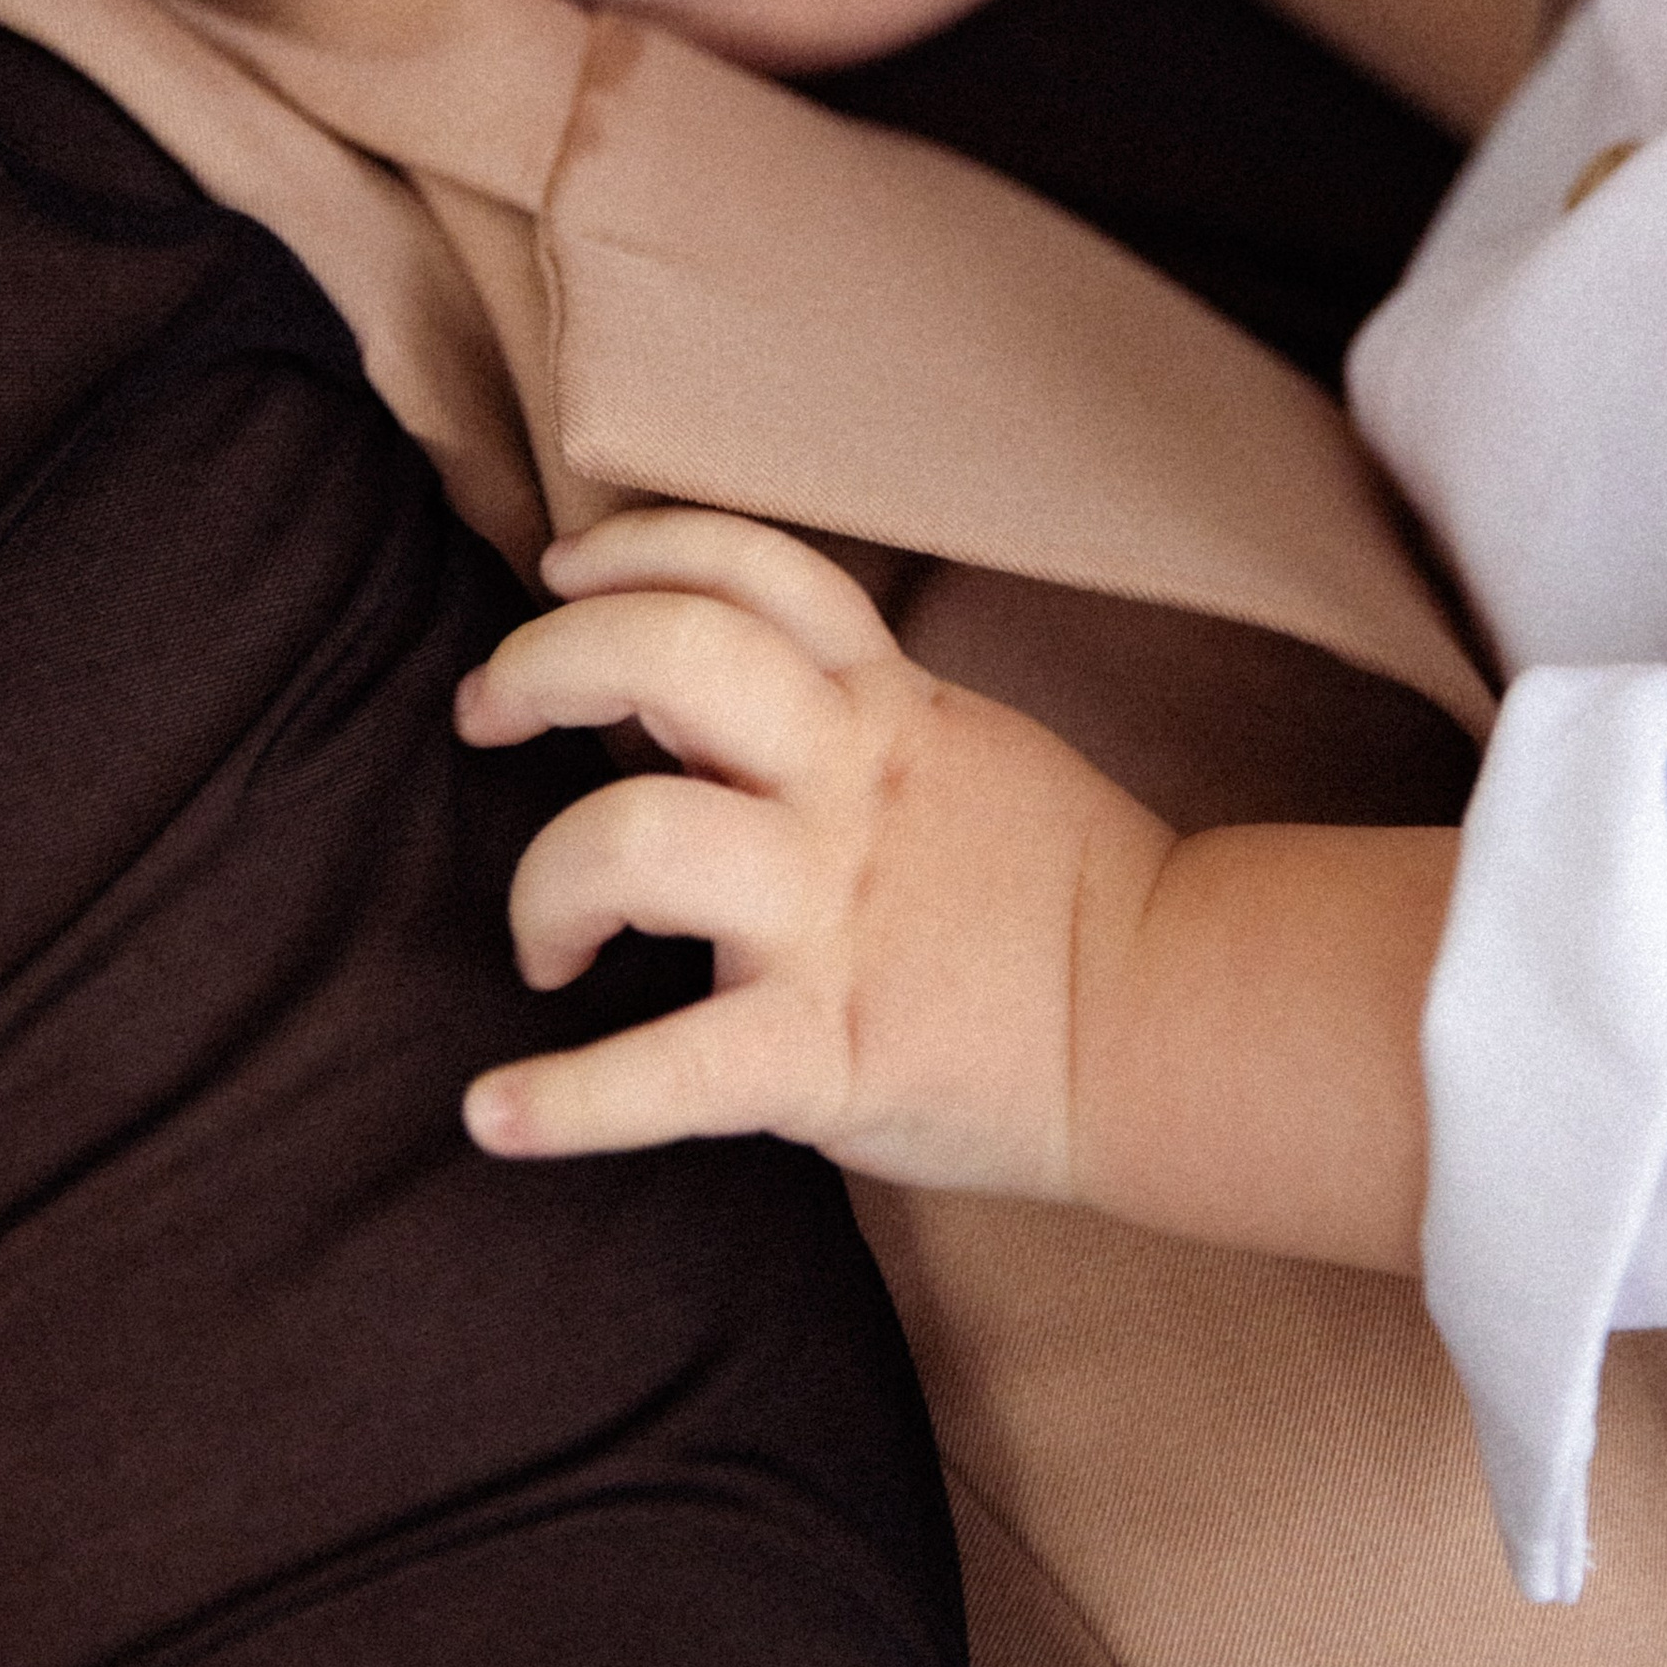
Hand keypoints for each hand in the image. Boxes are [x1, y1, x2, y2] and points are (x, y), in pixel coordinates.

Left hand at [453, 508, 1174, 1190]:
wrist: (1179, 1016)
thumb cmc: (1060, 889)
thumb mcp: (965, 743)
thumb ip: (846, 709)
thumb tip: (687, 690)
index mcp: (885, 708)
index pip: (751, 568)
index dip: (636, 550)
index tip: (559, 578)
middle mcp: (846, 786)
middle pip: (669, 656)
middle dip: (543, 664)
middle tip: (487, 712)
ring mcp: (831, 914)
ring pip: (637, 838)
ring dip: (545, 884)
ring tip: (546, 943)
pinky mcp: (827, 1050)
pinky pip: (670, 1068)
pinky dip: (565, 1100)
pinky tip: (495, 1115)